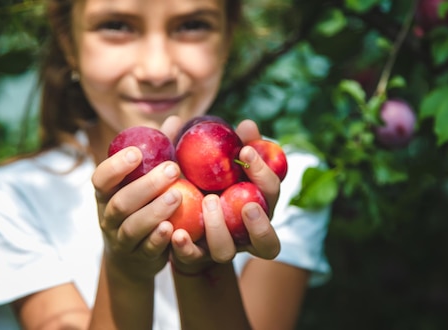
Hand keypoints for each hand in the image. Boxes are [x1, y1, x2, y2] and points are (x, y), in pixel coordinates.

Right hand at [91, 144, 181, 280]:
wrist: (133, 257)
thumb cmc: (142, 206)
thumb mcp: (145, 181)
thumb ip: (159, 154)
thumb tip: (174, 120)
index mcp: (107, 194)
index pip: (101, 178)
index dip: (115, 166)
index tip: (137, 152)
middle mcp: (109, 216)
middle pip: (121, 202)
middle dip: (146, 185)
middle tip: (173, 169)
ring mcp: (121, 239)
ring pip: (132, 227)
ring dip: (154, 211)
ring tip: (176, 196)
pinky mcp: (138, 258)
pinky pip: (146, 249)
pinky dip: (157, 239)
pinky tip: (172, 228)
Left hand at [168, 118, 280, 273]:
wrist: (178, 216)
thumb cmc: (206, 181)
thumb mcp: (219, 162)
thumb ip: (233, 144)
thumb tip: (247, 124)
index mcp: (257, 206)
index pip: (271, 193)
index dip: (264, 174)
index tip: (246, 151)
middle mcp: (243, 234)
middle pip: (267, 241)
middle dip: (259, 223)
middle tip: (247, 203)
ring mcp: (219, 248)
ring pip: (227, 252)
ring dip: (220, 229)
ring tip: (209, 203)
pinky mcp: (193, 257)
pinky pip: (192, 259)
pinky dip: (185, 247)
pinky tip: (176, 233)